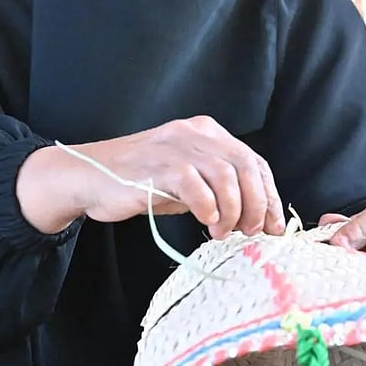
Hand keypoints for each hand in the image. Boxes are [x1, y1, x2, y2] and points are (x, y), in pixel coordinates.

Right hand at [18, 116, 285, 238]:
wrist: (91, 177)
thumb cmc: (140, 182)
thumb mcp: (186, 181)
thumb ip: (217, 191)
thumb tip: (255, 219)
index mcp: (207, 133)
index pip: (253, 161)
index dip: (270, 196)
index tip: (274, 226)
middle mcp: (196, 134)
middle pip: (246, 166)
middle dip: (257, 204)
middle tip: (251, 232)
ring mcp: (177, 147)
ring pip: (226, 176)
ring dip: (233, 210)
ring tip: (223, 232)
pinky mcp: (159, 165)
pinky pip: (196, 186)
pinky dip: (208, 208)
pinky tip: (206, 223)